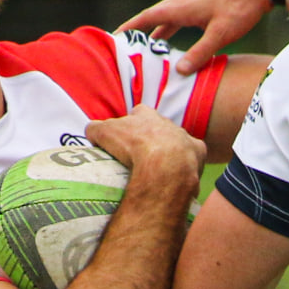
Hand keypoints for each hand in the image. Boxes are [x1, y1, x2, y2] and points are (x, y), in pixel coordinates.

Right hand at [87, 106, 205, 185]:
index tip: (127, 136)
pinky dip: (189, 164)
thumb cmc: (132, 145)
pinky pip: (195, 157)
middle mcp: (168, 122)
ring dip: (172, 152)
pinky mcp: (198, 153)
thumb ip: (96, 128)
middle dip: (154, 138)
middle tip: (144, 155)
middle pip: (160, 128)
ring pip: (179, 141)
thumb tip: (90, 130)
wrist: (164, 164)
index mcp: (146, 114)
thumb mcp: (104, 133)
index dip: (132, 124)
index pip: (138, 113)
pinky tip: (181, 175)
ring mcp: (185, 137)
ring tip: (161, 169)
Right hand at [121, 0, 273, 74]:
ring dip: (160, 28)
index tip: (115, 35)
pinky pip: (183, 14)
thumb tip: (178, 71)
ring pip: (171, 15)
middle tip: (129, 42)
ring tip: (152, 43)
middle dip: (141, 29)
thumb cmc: (241, 7)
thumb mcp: (220, 35)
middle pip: (157, 16)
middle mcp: (185, 0)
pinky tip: (179, 31)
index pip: (149, 17)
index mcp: (183, 7)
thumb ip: (199, 53)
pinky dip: (175, 24)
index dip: (131, 27)